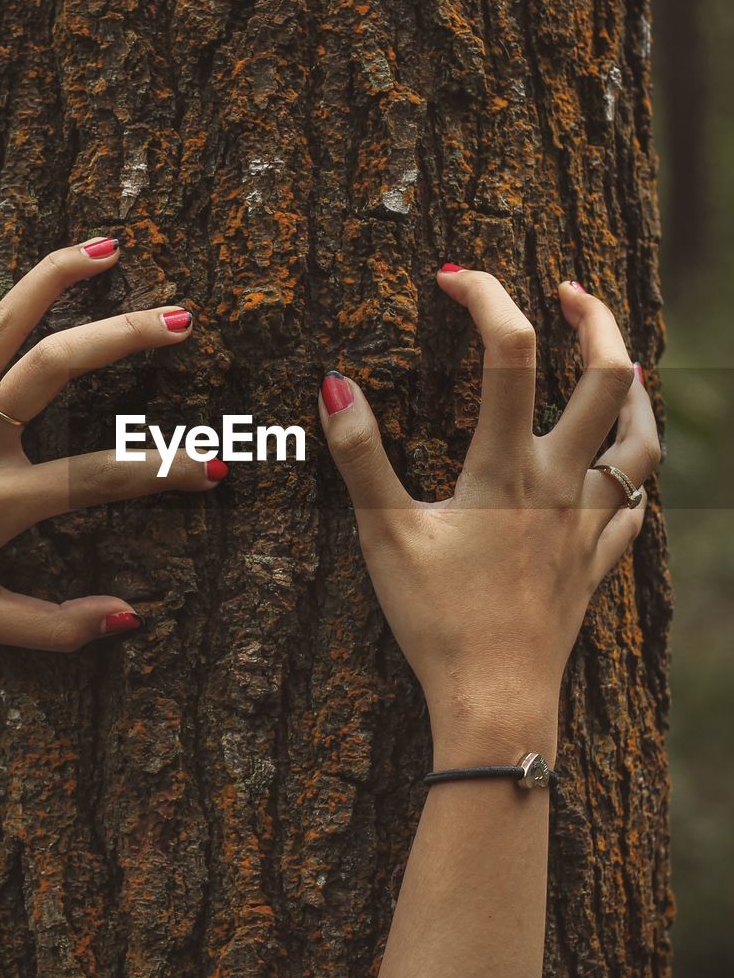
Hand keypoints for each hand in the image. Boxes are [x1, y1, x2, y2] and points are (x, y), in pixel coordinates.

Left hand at [0, 227, 224, 651]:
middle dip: (125, 338)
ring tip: (106, 247)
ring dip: (54, 279)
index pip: (102, 477)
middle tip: (180, 320)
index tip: (215, 464)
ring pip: (1, 325)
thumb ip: (54, 626)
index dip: (165, 470)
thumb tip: (129, 618)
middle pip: (58, 371)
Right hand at [319, 270, 659, 758]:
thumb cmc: (437, 620)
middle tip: (570, 291)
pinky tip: (611, 471)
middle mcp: (561, 483)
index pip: (510, 352)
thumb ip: (359, 455)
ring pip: (643, 439)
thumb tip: (334, 383)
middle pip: (611, 377)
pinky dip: (628, 472)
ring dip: (633, 390)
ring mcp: (588, 523)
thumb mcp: (384, 533)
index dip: (485, 296)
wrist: (495, 701)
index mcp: (507, 467)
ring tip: (614, 363)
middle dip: (596, 319)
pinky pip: (633, 504)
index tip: (452, 277)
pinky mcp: (596, 561)